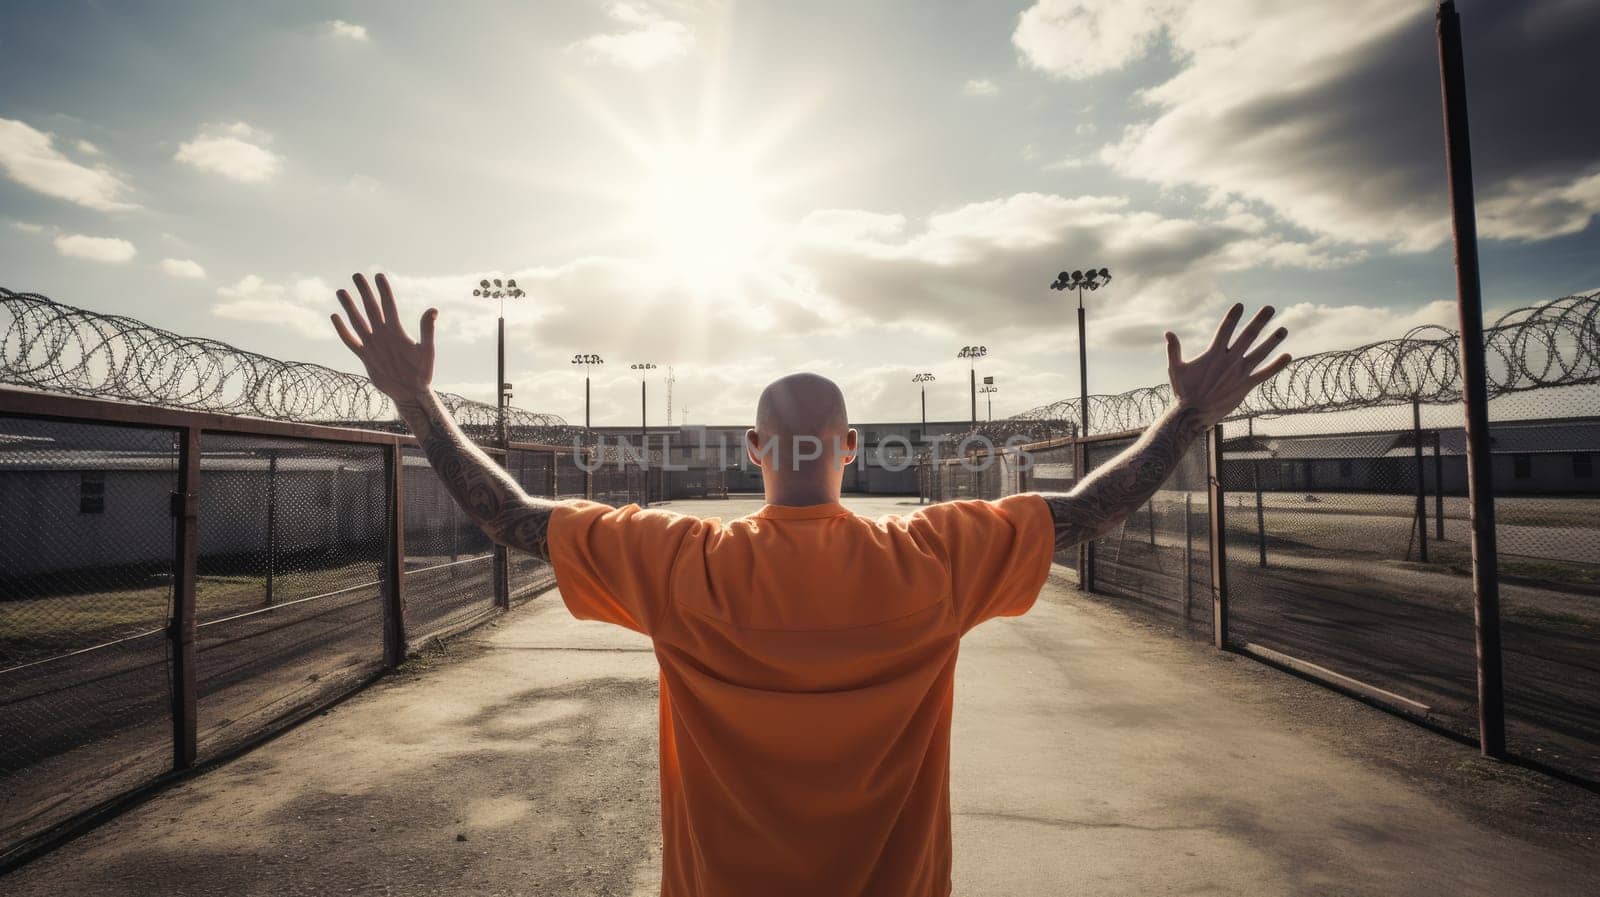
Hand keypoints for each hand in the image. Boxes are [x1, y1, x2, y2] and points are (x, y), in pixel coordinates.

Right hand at [330, 272, 437, 401]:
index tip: (378, 275)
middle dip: (364, 292)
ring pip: (358, 321)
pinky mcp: (365, 357)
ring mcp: (372, 344)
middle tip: (357, 275)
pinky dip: (343, 330)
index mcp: (397, 331)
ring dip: (350, 307)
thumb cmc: (422, 372)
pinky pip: (351, 341)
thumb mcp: (426, 350)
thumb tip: (433, 310)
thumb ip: (427, 330)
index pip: (388, 306)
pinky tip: (335, 317)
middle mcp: (383, 335)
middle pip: (371, 309)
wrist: (410, 392)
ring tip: (342, 291)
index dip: (384, 291)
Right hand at [1165, 303, 1290, 425]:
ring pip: (1260, 353)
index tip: (1241, 305)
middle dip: (1259, 321)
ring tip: (1283, 330)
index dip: (1233, 316)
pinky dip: (1276, 365)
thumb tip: (1168, 333)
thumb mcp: (1175, 368)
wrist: (1194, 414)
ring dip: (1272, 340)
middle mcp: (1229, 361)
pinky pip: (1265, 374)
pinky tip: (1287, 356)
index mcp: (1213, 354)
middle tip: (1269, 308)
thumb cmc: (1183, 391)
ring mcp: (1239, 373)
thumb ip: (1173, 350)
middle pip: (1248, 336)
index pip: (1225, 329)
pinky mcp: (1246, 386)